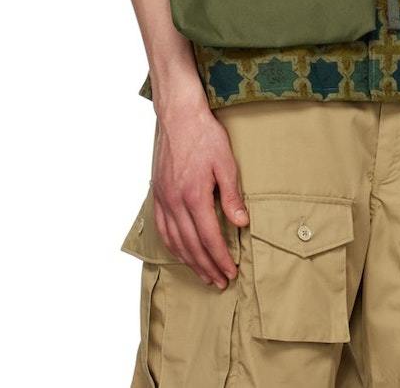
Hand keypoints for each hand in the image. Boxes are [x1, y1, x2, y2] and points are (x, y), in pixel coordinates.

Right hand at [150, 99, 248, 288]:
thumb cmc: (204, 135)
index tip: (232, 272)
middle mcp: (175, 202)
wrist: (178, 116)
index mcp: (194, 196)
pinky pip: (162, 228)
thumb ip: (232, 195)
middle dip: (207, 267)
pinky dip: (172, 246)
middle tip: (220, 281)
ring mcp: (164, 199)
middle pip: (192, 245)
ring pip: (175, 241)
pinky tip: (181, 253)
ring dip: (190, 261)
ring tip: (204, 275)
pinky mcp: (158, 194)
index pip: (209, 238)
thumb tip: (241, 223)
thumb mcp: (226, 162)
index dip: (221, 258)